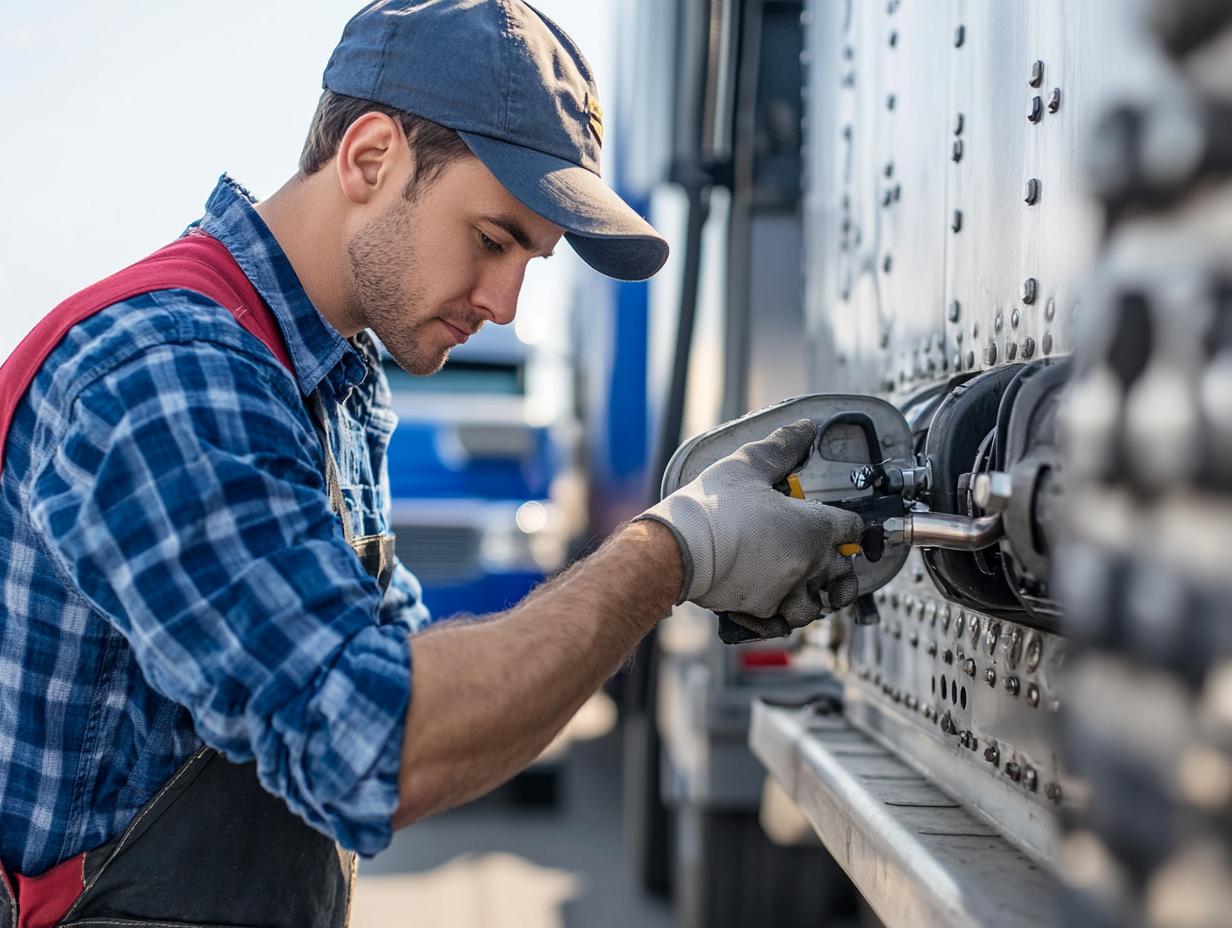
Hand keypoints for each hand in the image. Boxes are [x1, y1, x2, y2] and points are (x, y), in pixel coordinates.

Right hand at [635, 419, 863, 637]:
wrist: (678, 548)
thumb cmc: (713, 506)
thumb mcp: (749, 464)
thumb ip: (782, 446)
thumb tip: (805, 428)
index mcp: (814, 528)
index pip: (851, 528)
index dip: (850, 523)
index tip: (842, 524)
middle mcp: (808, 564)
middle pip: (844, 576)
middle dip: (839, 571)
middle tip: (828, 564)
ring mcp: (786, 592)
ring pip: (816, 606)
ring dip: (812, 598)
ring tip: (801, 588)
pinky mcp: (761, 611)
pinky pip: (783, 623)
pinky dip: (780, 618)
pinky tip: (773, 607)